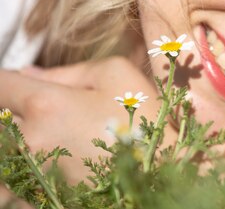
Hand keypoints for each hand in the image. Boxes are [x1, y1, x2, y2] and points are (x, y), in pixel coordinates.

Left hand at [0, 57, 173, 183]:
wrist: (165, 173)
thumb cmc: (146, 120)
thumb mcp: (117, 74)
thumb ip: (69, 70)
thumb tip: (29, 73)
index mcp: (47, 105)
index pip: (1, 84)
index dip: (8, 80)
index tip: (19, 84)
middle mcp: (29, 141)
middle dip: (17, 111)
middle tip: (50, 113)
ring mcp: (31, 175)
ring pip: (5, 151)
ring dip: (20, 142)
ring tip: (54, 139)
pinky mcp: (39, 199)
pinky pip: (13, 183)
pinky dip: (26, 171)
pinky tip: (53, 165)